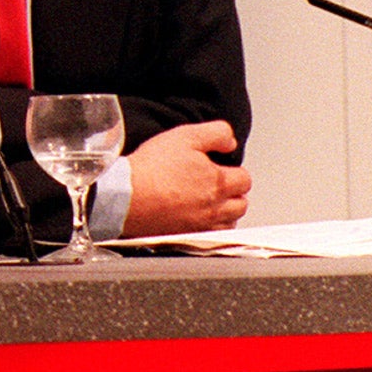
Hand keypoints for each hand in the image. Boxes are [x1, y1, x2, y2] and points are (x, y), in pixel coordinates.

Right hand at [120, 120, 251, 236]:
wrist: (127, 195)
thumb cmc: (152, 168)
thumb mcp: (184, 136)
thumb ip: (215, 134)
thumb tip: (230, 141)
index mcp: (218, 182)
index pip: (244, 179)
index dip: (234, 170)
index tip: (220, 167)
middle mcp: (215, 207)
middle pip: (241, 204)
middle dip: (234, 193)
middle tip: (217, 184)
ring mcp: (203, 225)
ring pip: (230, 222)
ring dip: (226, 212)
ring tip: (210, 201)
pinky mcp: (189, 237)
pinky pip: (212, 236)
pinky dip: (211, 227)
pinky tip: (197, 217)